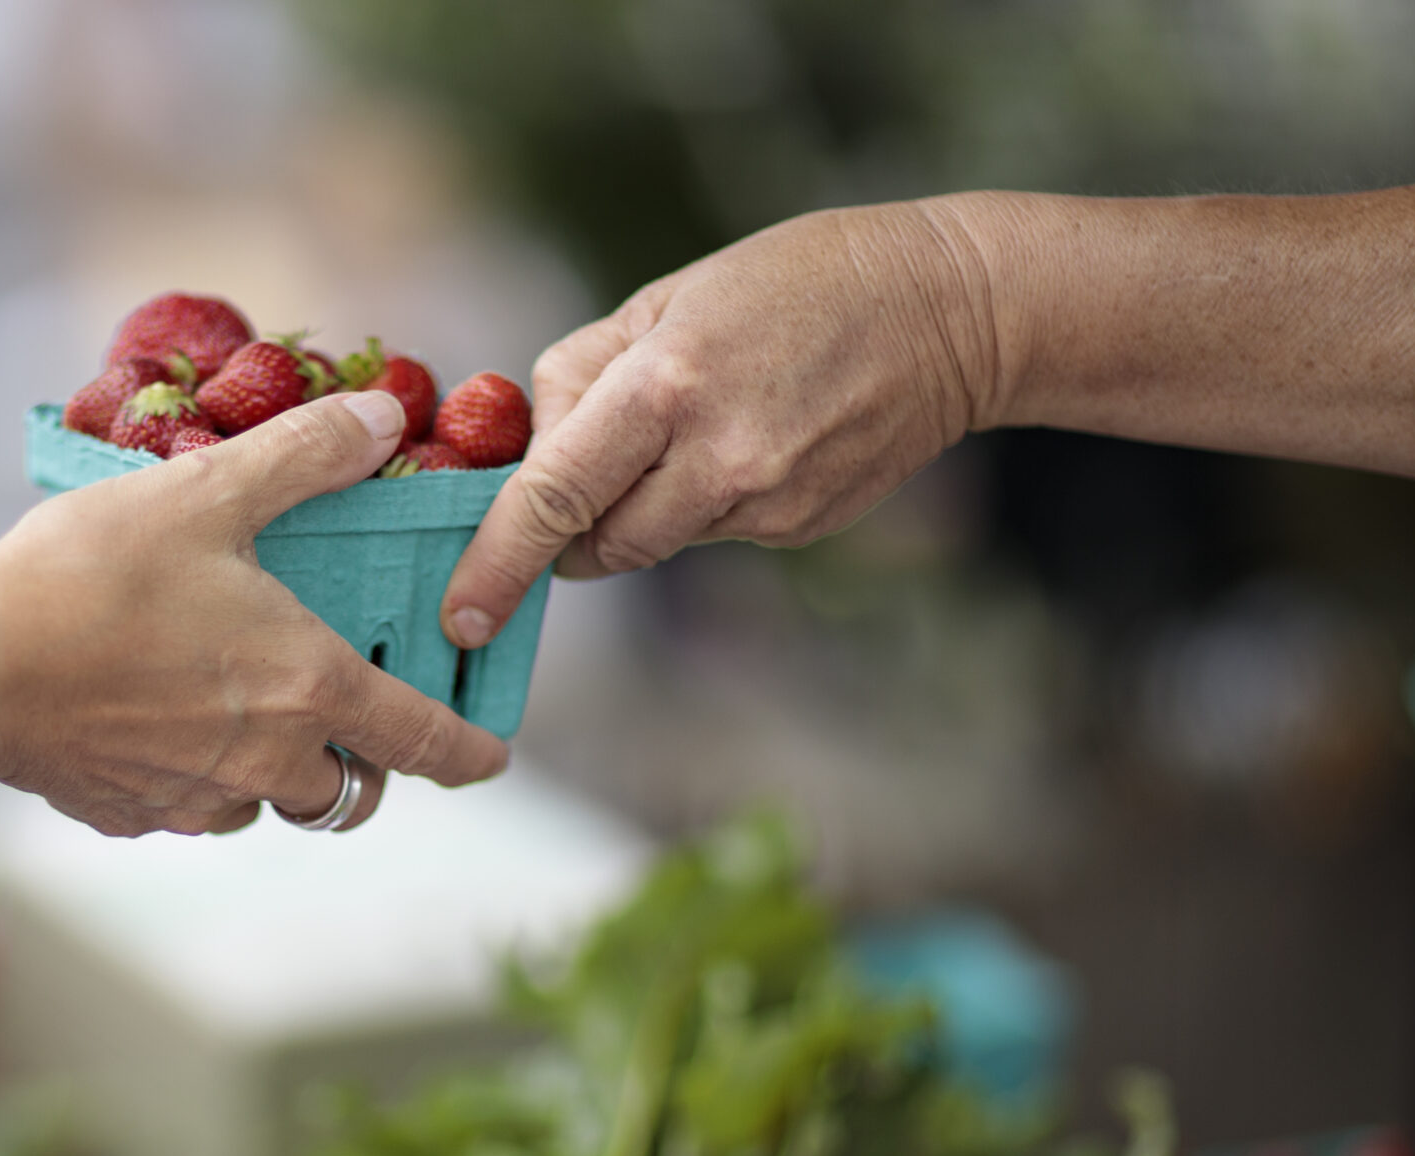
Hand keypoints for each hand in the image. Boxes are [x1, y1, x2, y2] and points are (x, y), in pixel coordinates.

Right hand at [0, 390, 511, 836]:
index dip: (464, 750)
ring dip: (275, 772)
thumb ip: (305, 456)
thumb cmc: (94, 574)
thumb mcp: (206, 492)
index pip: (420, 740)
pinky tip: (156, 723)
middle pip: (348, 789)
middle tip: (338, 715)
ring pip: (269, 804)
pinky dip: (195, 778)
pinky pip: (191, 809)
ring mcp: (198, 797)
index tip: (488, 758)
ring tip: (237, 710)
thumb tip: (383, 419)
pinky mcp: (133, 815)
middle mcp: (268, 759)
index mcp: (308, 686)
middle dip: (356, 760)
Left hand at [441, 200, 996, 646]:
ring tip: (695, 428)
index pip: (554, 497)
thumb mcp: (668, 295)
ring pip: (653, 544)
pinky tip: (753, 439)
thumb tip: (522, 453)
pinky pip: (712, 537)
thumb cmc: (797, 282)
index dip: (496, 562)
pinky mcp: (798, 530)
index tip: (460, 613)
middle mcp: (716, 459)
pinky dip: (704, 502)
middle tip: (581, 479)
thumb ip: (579, 376)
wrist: (954, 311)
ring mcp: (765, 505)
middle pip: (596, 546)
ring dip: (641, 509)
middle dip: (568, 531)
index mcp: (665, 387)